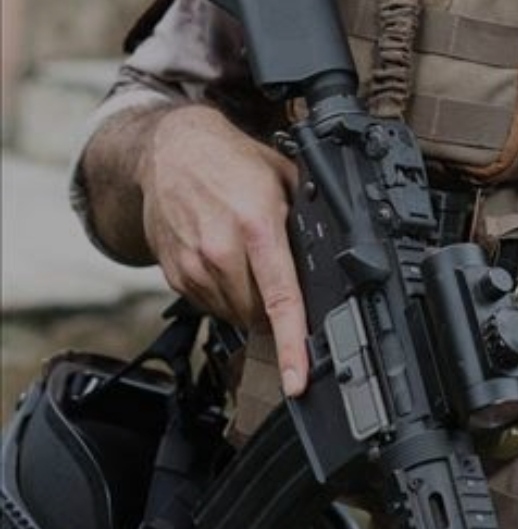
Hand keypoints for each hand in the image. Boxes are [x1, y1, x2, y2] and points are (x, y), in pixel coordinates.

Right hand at [137, 104, 309, 395]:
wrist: (172, 152)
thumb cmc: (232, 161)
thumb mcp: (282, 177)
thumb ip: (305, 216)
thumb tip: (333, 254)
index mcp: (258, 226)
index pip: (280, 297)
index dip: (293, 343)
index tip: (298, 378)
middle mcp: (222, 251)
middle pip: (260, 313)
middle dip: (277, 307)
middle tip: (281, 273)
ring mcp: (194, 266)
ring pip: (235, 314)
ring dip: (251, 302)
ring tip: (251, 259)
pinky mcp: (175, 275)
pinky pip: (210, 306)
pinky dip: (226, 295)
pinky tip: (227, 261)